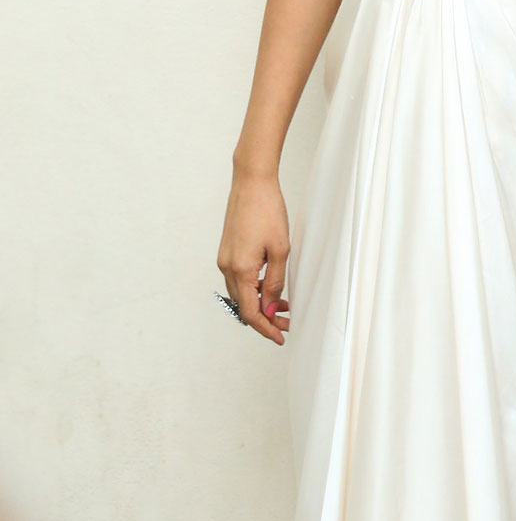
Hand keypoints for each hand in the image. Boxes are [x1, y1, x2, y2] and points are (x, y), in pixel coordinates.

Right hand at [217, 170, 290, 345]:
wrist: (251, 183)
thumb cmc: (268, 211)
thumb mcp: (280, 249)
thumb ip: (275, 282)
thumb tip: (269, 309)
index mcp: (240, 269)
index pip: (251, 312)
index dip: (266, 329)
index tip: (281, 337)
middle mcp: (227, 267)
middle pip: (244, 306)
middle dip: (265, 318)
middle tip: (287, 323)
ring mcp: (224, 259)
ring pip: (241, 293)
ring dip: (260, 302)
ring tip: (283, 304)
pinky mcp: (227, 251)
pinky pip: (238, 279)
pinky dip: (253, 287)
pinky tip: (270, 284)